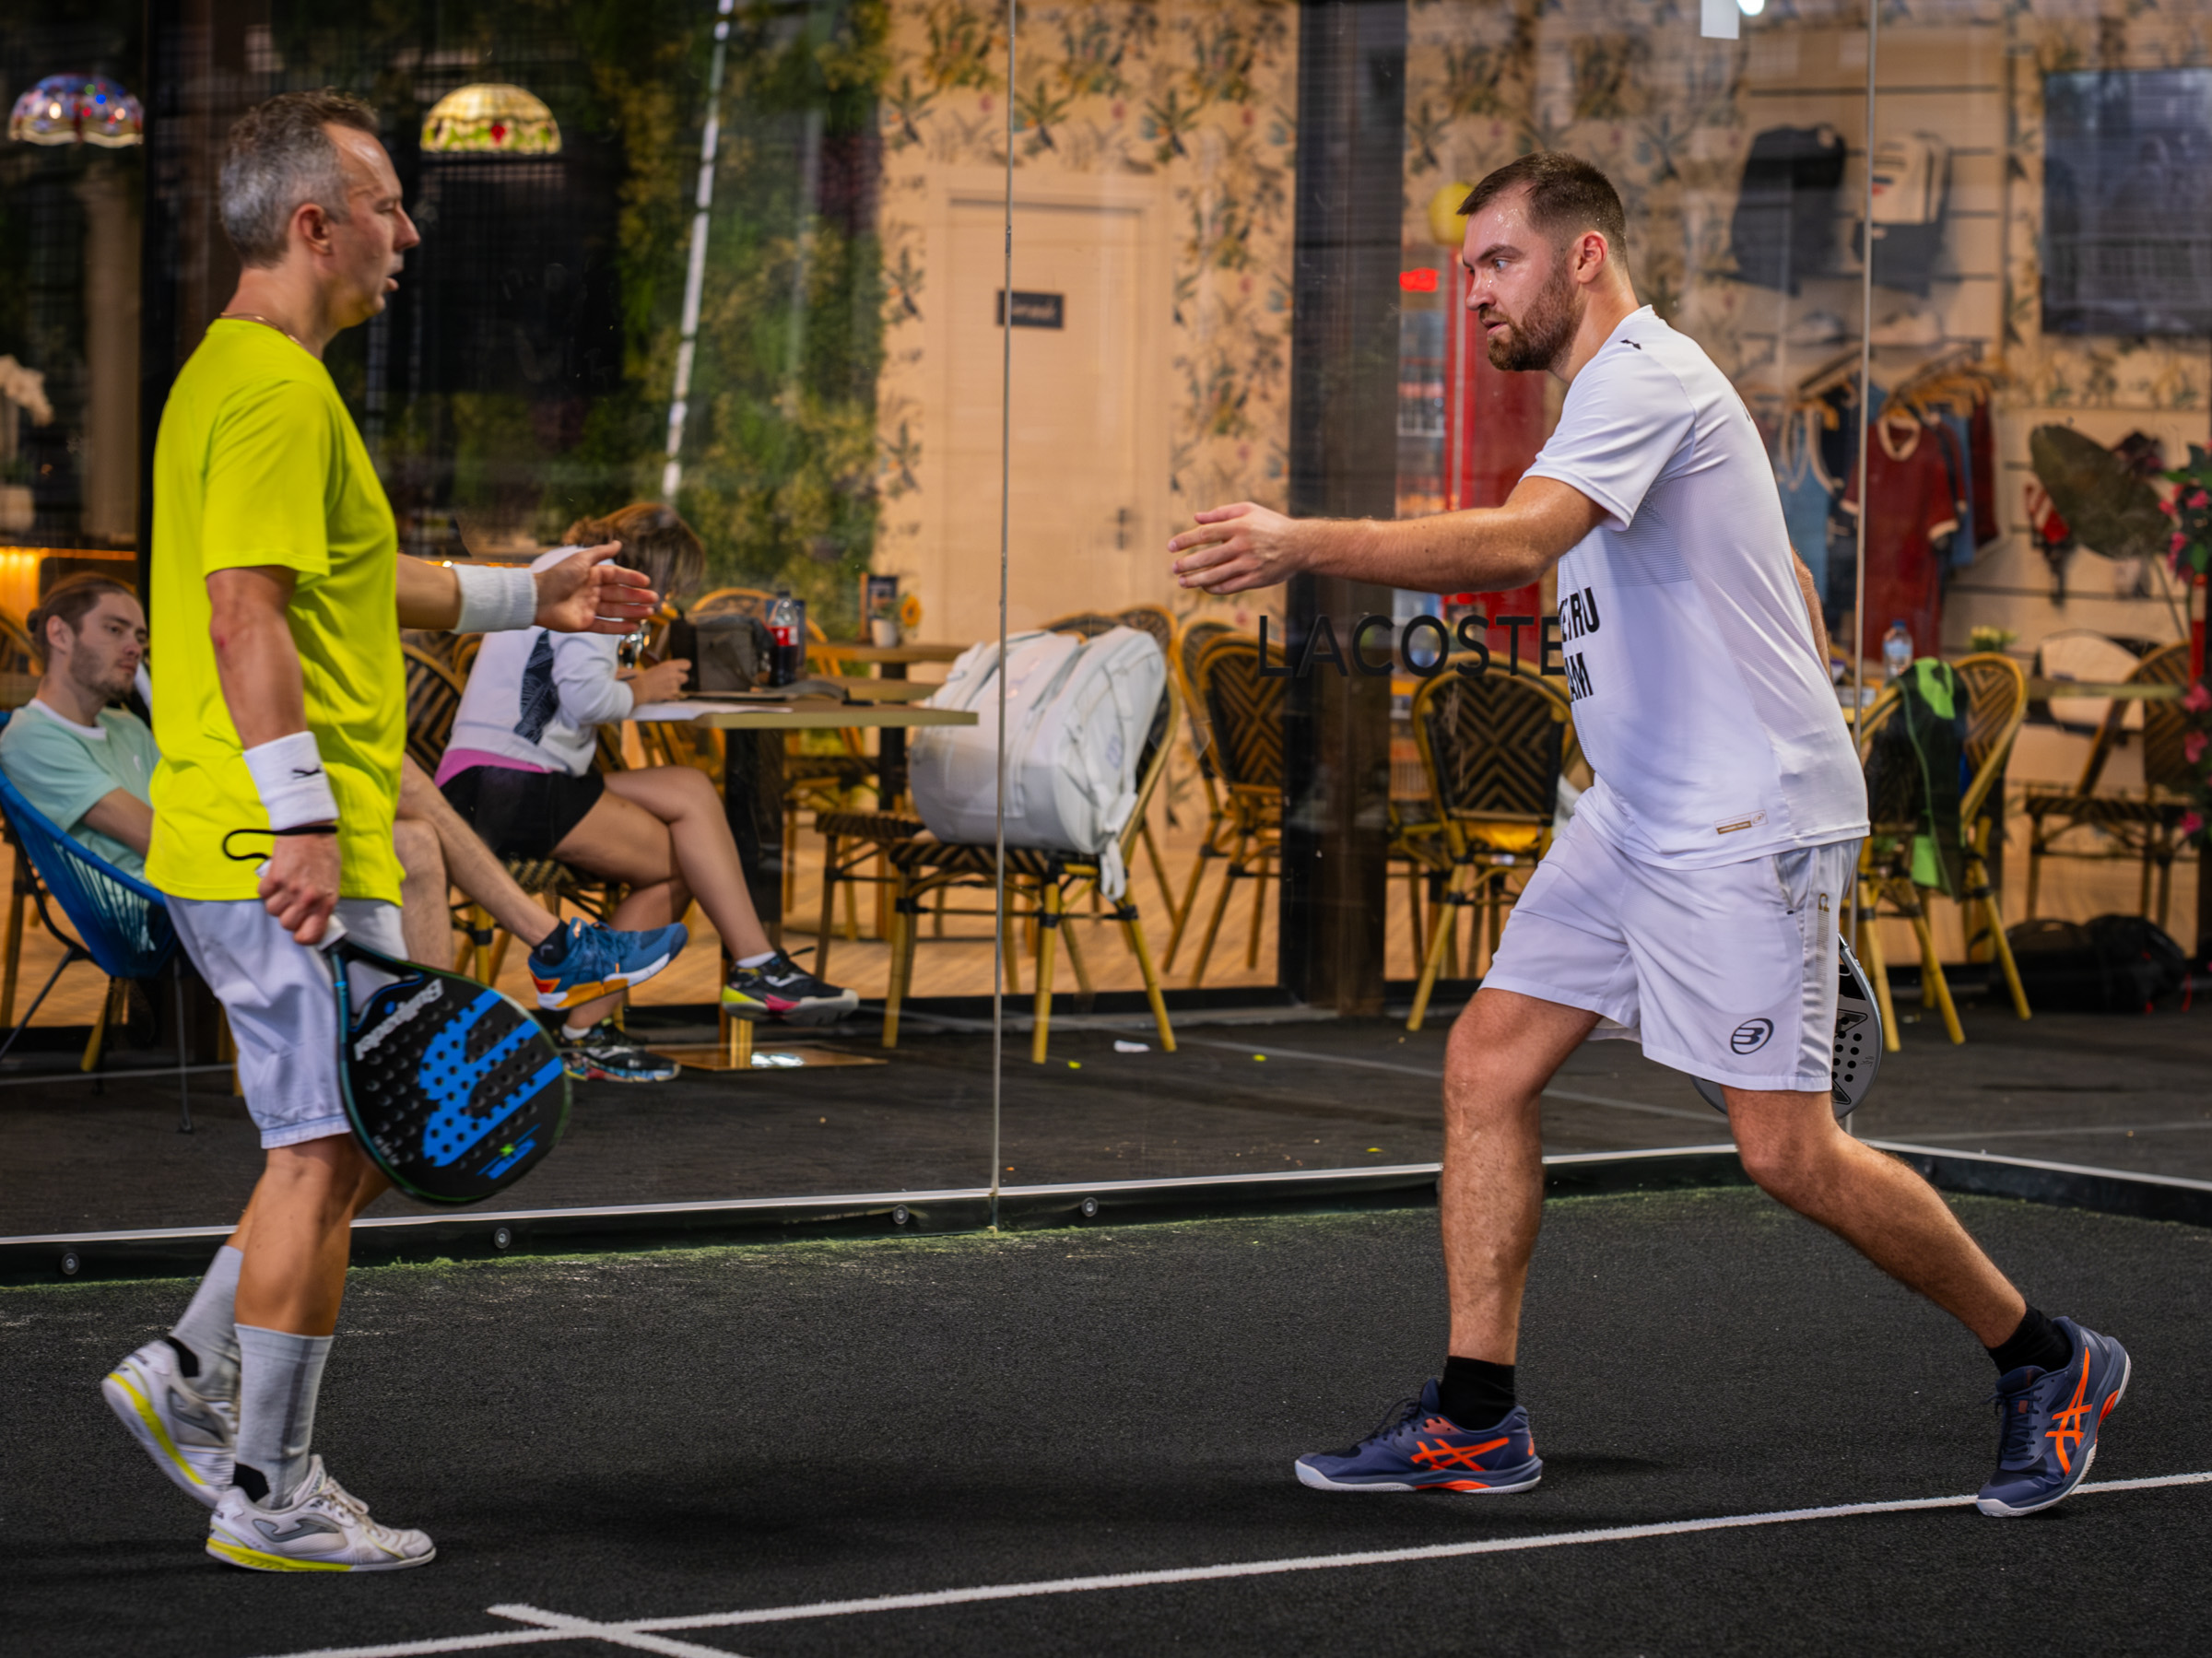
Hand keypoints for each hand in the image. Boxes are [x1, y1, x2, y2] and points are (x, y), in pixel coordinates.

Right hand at [259, 830, 340, 945]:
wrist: (310, 829)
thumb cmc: (324, 854)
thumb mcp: (333, 883)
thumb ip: (323, 903)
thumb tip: (314, 920)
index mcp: (326, 901)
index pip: (310, 935)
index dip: (303, 936)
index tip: (300, 931)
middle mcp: (308, 898)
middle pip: (287, 925)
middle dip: (288, 916)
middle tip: (292, 903)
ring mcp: (290, 888)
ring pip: (272, 911)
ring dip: (276, 902)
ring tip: (284, 888)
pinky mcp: (274, 877)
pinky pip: (262, 894)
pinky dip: (266, 889)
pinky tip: (275, 879)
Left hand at [534, 543, 659, 635]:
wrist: (537, 598)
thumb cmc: (558, 576)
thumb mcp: (581, 560)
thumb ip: (601, 552)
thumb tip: (619, 543)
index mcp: (591, 575)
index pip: (616, 576)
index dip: (632, 578)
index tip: (647, 582)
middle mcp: (592, 591)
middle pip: (619, 595)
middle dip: (637, 597)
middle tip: (654, 600)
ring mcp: (589, 608)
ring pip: (616, 610)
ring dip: (633, 612)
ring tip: (649, 613)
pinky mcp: (584, 624)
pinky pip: (605, 626)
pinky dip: (620, 627)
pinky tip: (634, 627)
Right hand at [621, 657, 691, 704]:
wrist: (641, 688)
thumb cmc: (647, 677)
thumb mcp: (659, 667)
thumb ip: (671, 668)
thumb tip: (679, 669)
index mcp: (670, 665)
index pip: (687, 664)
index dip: (685, 667)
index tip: (683, 669)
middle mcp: (674, 674)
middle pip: (685, 677)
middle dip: (680, 679)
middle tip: (672, 680)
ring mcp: (674, 684)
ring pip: (679, 686)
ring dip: (674, 687)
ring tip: (663, 686)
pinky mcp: (672, 693)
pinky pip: (676, 694)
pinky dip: (671, 694)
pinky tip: (663, 691)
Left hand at [1167, 502, 1302, 593]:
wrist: (1300, 545)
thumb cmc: (1271, 525)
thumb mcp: (1249, 510)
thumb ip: (1221, 513)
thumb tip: (1196, 517)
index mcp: (1239, 526)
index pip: (1205, 534)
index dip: (1185, 540)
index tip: (1170, 547)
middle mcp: (1242, 546)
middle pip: (1207, 557)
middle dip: (1187, 564)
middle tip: (1174, 568)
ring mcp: (1248, 564)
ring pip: (1216, 575)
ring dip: (1196, 580)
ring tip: (1182, 581)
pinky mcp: (1255, 579)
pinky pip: (1229, 587)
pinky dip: (1214, 588)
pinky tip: (1204, 587)